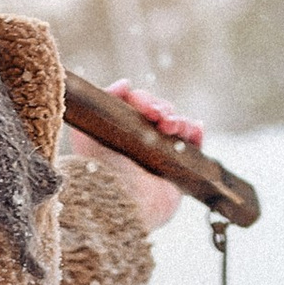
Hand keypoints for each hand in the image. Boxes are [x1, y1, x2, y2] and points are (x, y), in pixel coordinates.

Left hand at [81, 82, 205, 231]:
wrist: (120, 200)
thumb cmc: (99, 170)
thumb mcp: (87, 133)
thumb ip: (100, 104)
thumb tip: (125, 84)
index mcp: (122, 133)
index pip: (138, 106)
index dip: (144, 101)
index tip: (145, 107)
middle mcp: (142, 143)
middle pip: (161, 112)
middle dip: (162, 109)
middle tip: (159, 118)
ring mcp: (162, 155)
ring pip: (179, 125)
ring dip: (179, 120)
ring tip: (172, 128)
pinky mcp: (180, 170)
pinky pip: (195, 144)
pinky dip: (196, 132)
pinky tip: (194, 128)